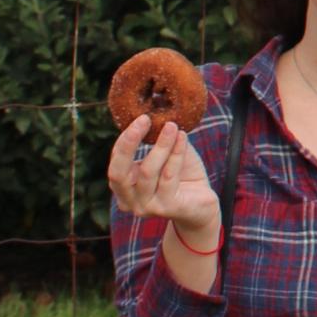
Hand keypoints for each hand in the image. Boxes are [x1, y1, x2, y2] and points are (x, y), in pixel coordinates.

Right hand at [108, 114, 220, 246]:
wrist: (201, 204)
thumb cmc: (181, 176)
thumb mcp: (168, 154)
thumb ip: (159, 138)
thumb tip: (159, 107)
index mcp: (123, 187)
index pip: (115, 162)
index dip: (125, 140)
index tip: (142, 117)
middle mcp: (128, 200)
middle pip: (118, 173)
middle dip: (129, 143)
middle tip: (145, 119)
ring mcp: (145, 207)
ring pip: (147, 171)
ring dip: (161, 145)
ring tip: (173, 126)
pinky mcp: (166, 208)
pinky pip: (168, 177)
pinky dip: (176, 154)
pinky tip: (183, 138)